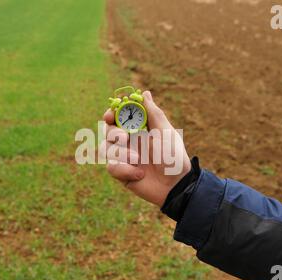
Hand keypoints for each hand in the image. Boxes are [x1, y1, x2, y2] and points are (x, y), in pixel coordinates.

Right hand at [100, 91, 190, 206]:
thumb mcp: (164, 131)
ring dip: (120, 153)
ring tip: (138, 159)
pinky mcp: (121, 172)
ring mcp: (123, 157)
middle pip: (107, 130)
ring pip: (106, 148)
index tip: (111, 114)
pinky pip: (111, 167)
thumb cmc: (173, 156)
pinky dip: (124, 170)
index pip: (118, 116)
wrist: (175, 185)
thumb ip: (153, 112)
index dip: (111, 113)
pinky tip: (139, 174)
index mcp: (139, 128)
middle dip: (113, 132)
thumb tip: (144, 93)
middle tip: (124, 137)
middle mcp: (128, 141)